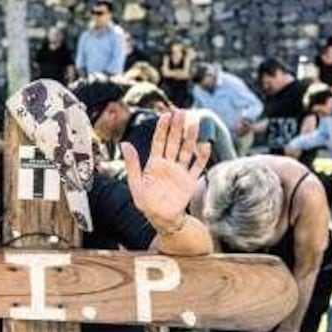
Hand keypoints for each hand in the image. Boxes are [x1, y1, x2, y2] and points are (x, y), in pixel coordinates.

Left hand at [122, 110, 210, 230]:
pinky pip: (197, 166)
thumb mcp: (136, 183)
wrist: (161, 218)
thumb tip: (125, 143)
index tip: (165, 115)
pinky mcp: (189, 180)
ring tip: (194, 123)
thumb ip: (132, 164)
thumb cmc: (146, 203)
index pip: (159, 141)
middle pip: (174, 141)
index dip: (162, 128)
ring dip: (190, 137)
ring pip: (186, 150)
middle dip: (177, 127)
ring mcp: (180, 171)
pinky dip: (202, 156)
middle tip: (180, 112)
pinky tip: (205, 145)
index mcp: (154, 163)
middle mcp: (168, 164)